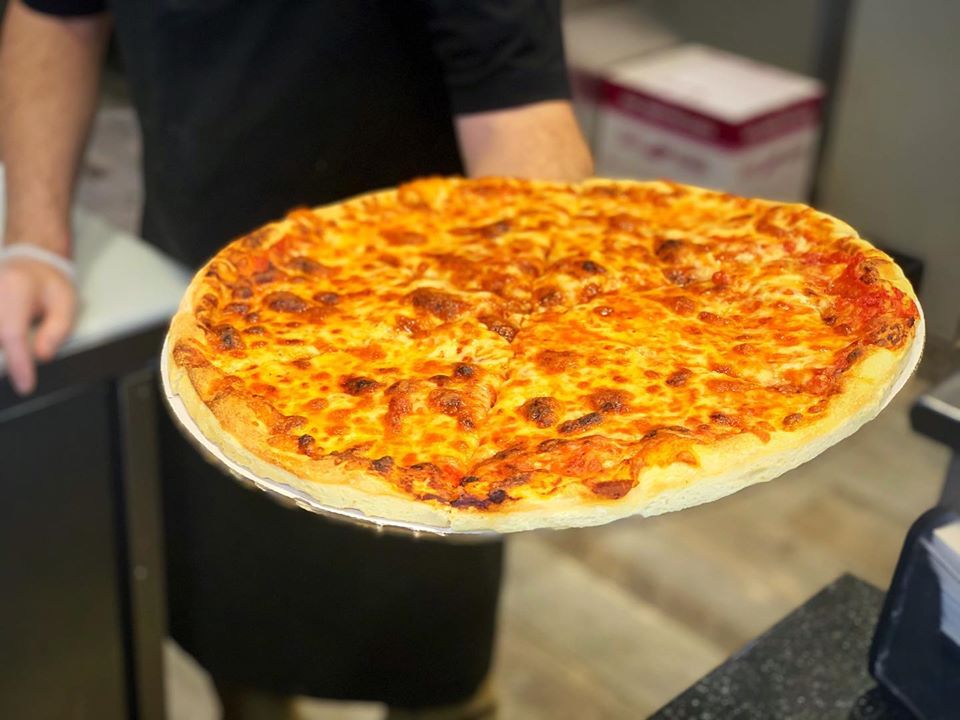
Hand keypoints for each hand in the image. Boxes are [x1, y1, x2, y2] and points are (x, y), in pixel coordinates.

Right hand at [0, 255, 75, 393]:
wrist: (29, 263)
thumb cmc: (48, 283)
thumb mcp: (66, 302)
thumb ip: (57, 330)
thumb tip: (43, 356)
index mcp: (14, 290)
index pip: (12, 334)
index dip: (18, 363)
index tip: (25, 385)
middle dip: (7, 361)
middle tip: (23, 374)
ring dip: (4, 350)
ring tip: (22, 353)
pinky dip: (2, 344)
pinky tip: (8, 348)